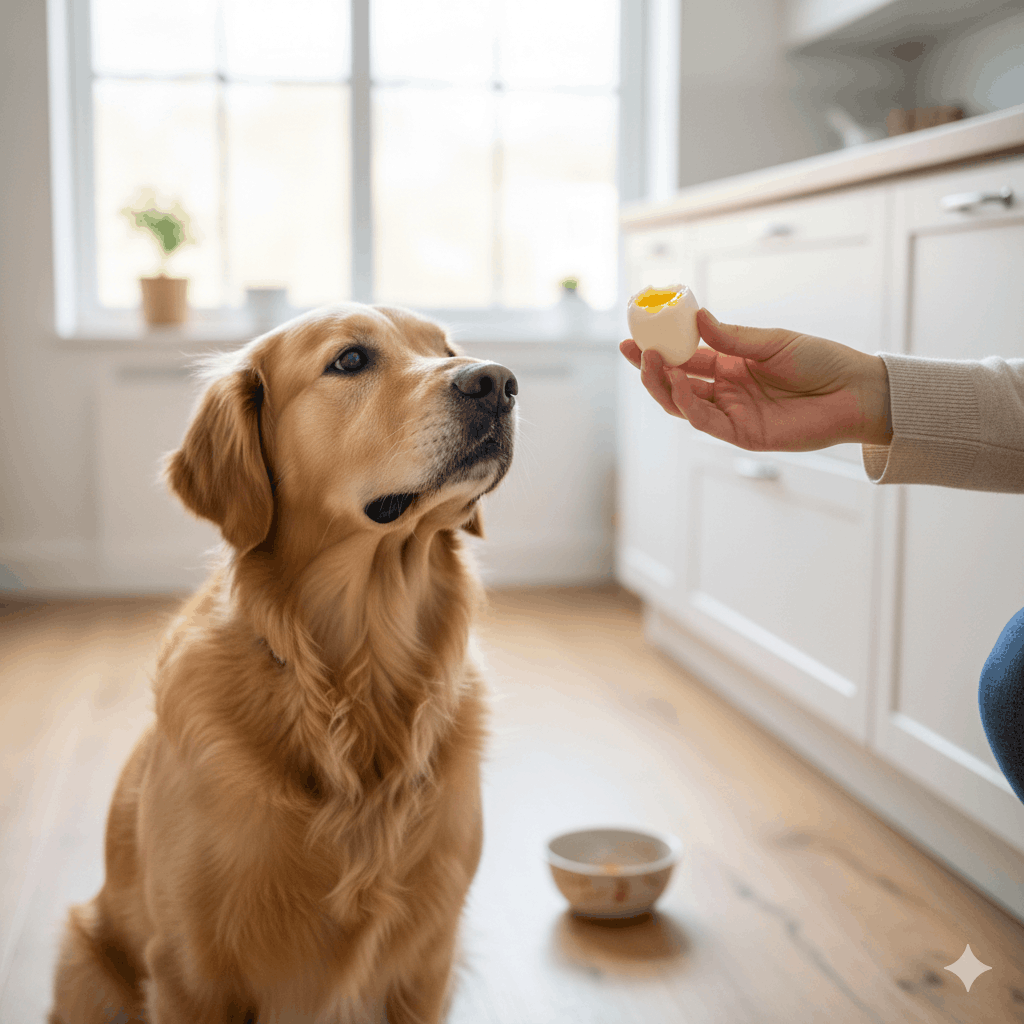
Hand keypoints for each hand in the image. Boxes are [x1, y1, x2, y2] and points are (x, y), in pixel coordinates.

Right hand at [619, 309, 891, 451]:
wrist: (856, 391)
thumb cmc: (821, 362)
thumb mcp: (772, 342)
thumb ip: (733, 337)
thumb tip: (698, 318)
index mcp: (731, 365)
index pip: (685, 357)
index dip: (659, 348)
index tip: (635, 334)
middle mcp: (726, 391)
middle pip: (676, 384)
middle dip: (651, 369)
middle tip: (635, 351)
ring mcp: (733, 414)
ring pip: (684, 405)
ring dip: (664, 386)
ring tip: (653, 362)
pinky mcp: (743, 435)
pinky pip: (707, 422)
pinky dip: (689, 405)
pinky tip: (680, 385)